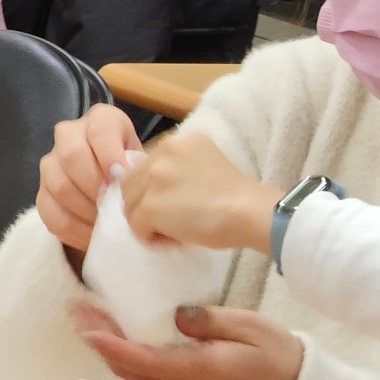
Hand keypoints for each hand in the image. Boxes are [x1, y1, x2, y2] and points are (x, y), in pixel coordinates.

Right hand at [37, 105, 141, 254]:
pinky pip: (49, 212)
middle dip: (96, 186)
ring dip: (86, 210)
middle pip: (72, 156)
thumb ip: (141, 169)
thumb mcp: (146, 161)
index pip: (100, 131)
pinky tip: (93, 236)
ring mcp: (51, 162)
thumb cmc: (137, 171)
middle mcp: (70, 134)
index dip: (110, 156)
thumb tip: (139, 192)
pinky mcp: (42, 192)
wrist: (119, 184)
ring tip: (108, 223)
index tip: (123, 179)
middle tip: (115, 206)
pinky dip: (73, 229)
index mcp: (101, 120)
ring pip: (59, 185)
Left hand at [72, 300, 304, 379]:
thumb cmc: (274, 354)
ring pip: (133, 375)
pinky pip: (144, 377)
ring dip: (108, 349)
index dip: (112, 343)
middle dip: (100, 341)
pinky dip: (124, 357)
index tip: (87, 324)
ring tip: (88, 319)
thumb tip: (176, 316)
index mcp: (197, 371)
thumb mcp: (252, 327)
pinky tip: (114, 338)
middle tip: (77, 311)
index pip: (144, 359)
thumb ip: (212, 322)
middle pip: (129, 369)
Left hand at [121, 131, 278, 252]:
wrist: (249, 211)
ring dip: (148, 222)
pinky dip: (152, 238)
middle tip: (173, 220)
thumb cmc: (238, 195)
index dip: (155, 189)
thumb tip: (161, 192)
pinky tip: (175, 238)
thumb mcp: (208, 164)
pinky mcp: (150, 205)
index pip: (145, 166)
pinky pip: (136, 228)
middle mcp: (162, 152)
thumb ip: (181, 168)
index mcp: (178, 140)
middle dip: (146, 205)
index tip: (177, 203)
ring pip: (130, 206)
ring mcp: (153, 178)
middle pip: (131, 185)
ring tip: (175, 230)